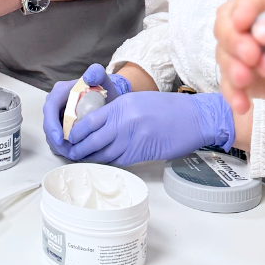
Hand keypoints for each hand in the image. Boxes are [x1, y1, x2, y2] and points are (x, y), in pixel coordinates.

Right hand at [43, 63, 128, 155]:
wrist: (107, 98)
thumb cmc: (102, 89)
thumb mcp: (102, 79)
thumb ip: (97, 73)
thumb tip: (89, 76)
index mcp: (61, 91)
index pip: (50, 108)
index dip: (52, 125)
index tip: (59, 138)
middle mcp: (55, 103)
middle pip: (49, 124)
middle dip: (55, 140)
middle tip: (67, 152)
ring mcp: (57, 115)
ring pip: (51, 133)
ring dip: (59, 146)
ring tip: (72, 155)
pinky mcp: (61, 125)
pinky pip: (57, 138)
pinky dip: (63, 147)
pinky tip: (73, 153)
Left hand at [68, 89, 235, 165]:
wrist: (195, 118)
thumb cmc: (168, 108)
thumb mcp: (139, 101)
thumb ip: (118, 111)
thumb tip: (98, 123)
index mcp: (122, 106)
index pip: (90, 120)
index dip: (76, 131)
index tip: (70, 137)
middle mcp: (125, 122)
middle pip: (92, 139)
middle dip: (78, 148)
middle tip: (70, 153)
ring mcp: (133, 139)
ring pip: (104, 153)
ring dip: (90, 158)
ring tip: (80, 160)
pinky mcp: (142, 153)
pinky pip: (118, 160)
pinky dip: (107, 162)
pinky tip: (100, 163)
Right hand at [214, 0, 264, 113]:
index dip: (245, 6)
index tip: (243, 23)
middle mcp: (244, 17)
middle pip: (226, 21)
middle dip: (235, 40)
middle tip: (250, 57)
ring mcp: (235, 44)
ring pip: (222, 51)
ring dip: (231, 66)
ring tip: (244, 81)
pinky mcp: (233, 71)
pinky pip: (225, 81)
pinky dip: (233, 93)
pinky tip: (243, 105)